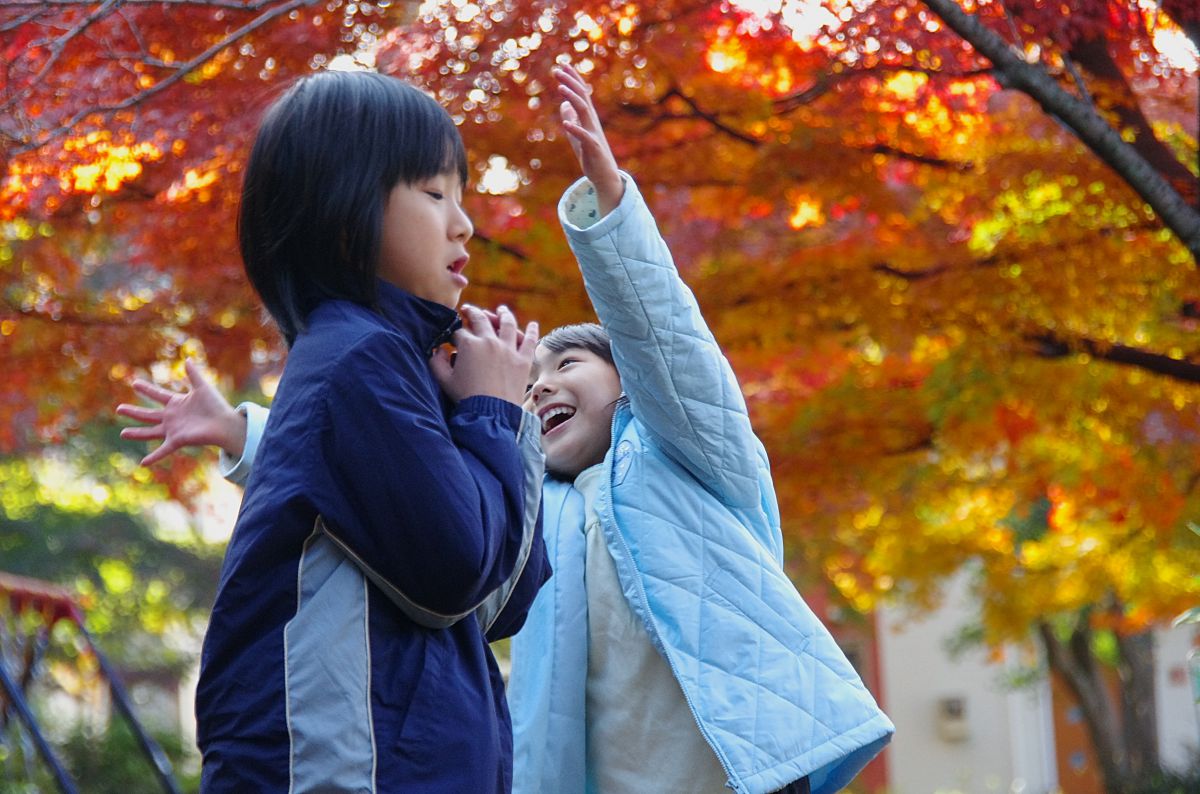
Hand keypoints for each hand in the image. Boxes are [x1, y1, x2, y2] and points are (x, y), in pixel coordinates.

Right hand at [116, 359, 246, 465]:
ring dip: (136, 433)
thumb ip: (193, 374)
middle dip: (133, 412)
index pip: (157, 394)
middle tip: (119, 409)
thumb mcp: (202, 387)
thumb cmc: (216, 406)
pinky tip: (143, 463)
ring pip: (150, 432)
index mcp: (176, 403)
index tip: (134, 382)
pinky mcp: (177, 440)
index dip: (146, 389)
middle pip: (148, 414)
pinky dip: (153, 457)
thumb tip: (187, 359)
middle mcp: (172, 417)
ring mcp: (173, 430)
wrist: (226, 423)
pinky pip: (163, 450)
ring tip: (122, 434)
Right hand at [430, 305, 538, 405]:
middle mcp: (490, 341)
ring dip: (502, 314)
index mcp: (469, 344)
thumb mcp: (444, 380)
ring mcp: (509, 349)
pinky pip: (529, 341)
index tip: (452, 338)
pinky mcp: (523, 360)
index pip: (459, 331)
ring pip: (507, 324)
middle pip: (481, 320)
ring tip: (500, 310)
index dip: (454, 333)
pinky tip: (532, 324)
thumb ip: (436, 362)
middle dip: (473, 313)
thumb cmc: (465, 398)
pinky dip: (531, 331)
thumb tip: (438, 349)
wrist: (489, 414)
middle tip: (468, 311)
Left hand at [553, 62, 623, 215]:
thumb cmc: (592, 156)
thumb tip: (563, 105)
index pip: (581, 94)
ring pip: (584, 112)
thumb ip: (571, 120)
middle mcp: (592, 122)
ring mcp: (594, 134)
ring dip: (573, 99)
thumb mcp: (577, 136)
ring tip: (560, 89)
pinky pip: (584, 137)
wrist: (604, 176)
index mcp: (588, 119)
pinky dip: (575, 129)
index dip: (573, 79)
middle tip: (557, 69)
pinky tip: (566, 124)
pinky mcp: (594, 148)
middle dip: (570, 83)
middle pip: (582, 97)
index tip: (563, 65)